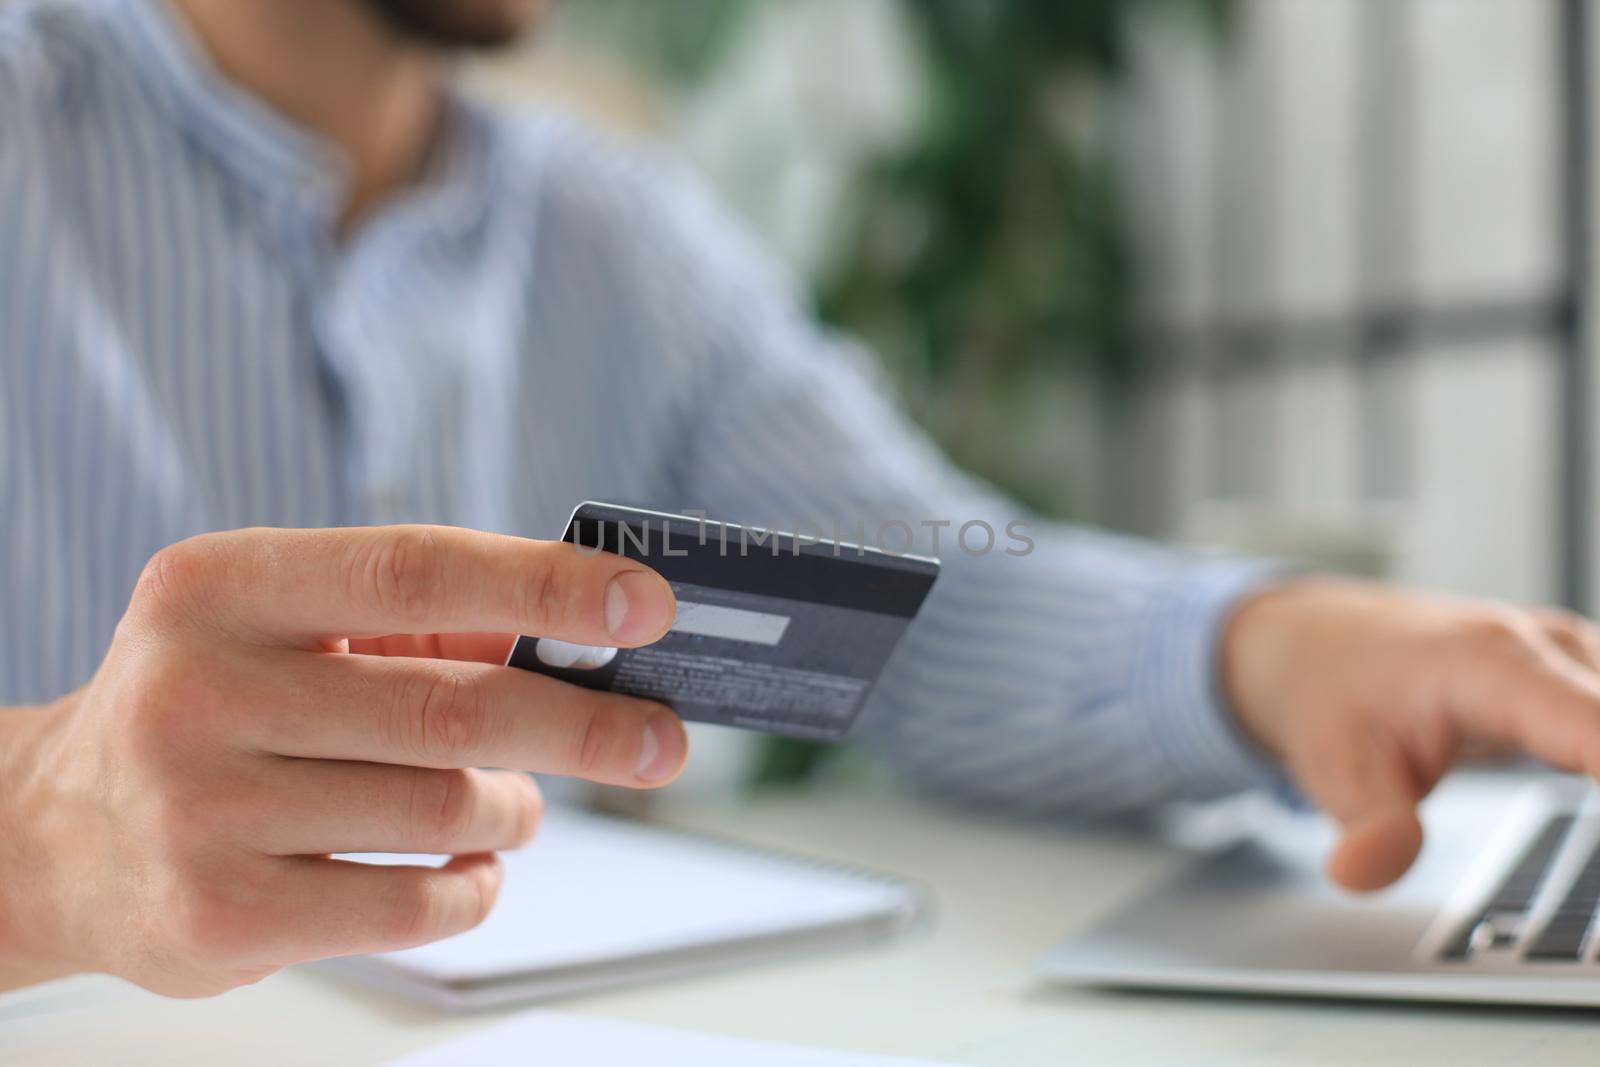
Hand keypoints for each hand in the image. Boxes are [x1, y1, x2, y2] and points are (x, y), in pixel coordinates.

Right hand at [0, 526, 683, 995]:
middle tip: (659, 740)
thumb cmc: (214, 707)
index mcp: (221, 587)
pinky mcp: (221, 916)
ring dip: (513, 808)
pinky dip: (473, 885)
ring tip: (515, 803)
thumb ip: (420, 621)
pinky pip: (414, 903)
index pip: (415, 569)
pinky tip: (470, 867)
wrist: (57, 835)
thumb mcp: (283, 630)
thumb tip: (583, 630)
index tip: (645, 604)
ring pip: (444, 807)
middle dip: (583, 725)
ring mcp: (201, 810)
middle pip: (451, 705)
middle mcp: (198, 690)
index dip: (544, 584)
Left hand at [1223, 577, 1599, 891]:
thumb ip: (1368, 826)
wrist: (1320, 640)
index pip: (1596, 726)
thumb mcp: (1333, 765)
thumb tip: (1362, 874)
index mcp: (1494, 665)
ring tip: (1598, 855)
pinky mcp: (1586, 676)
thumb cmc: (1333, 692)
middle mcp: (1549, 648)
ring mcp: (1575, 656)